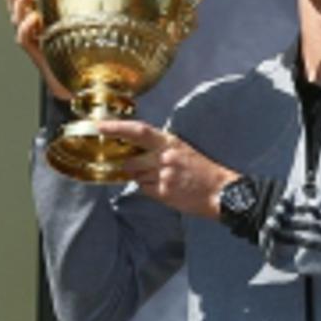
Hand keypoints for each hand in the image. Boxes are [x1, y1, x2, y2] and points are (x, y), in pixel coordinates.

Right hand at [2, 0, 71, 100]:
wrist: (72, 83)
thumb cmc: (74, 57)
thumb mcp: (70, 31)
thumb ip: (66, 16)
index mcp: (36, 23)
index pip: (21, 1)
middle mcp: (29, 30)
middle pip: (13, 6)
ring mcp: (29, 40)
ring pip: (17, 17)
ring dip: (21, 1)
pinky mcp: (33, 51)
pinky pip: (23, 36)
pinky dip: (28, 25)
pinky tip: (34, 17)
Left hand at [100, 120, 238, 219]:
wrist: (221, 192)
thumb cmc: (204, 171)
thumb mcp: (184, 151)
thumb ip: (161, 149)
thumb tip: (138, 152)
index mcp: (170, 143)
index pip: (138, 131)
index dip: (117, 128)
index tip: (100, 127)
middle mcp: (164, 157)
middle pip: (131, 160)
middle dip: (129, 165)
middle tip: (134, 166)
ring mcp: (163, 176)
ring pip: (136, 177)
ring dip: (141, 178)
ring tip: (159, 179)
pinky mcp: (164, 192)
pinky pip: (145, 190)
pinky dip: (149, 189)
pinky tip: (164, 189)